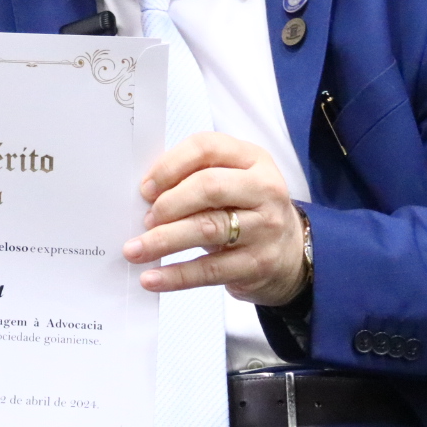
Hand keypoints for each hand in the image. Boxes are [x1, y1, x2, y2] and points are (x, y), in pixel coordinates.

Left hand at [123, 134, 305, 305]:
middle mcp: (264, 189)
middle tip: (146, 219)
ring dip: (164, 240)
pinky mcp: (258, 263)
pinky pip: (210, 270)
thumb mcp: (231, 182)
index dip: (170, 165)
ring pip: (207, 228)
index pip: (207, 148)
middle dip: (169, 203)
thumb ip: (195, 178)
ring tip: (135, 250)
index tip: (145, 188)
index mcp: (253, 159)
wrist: (291, 254)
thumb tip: (145, 195)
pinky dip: (176, 275)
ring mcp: (265, 227)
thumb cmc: (246, 210)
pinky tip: (152, 278)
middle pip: (209, 187)